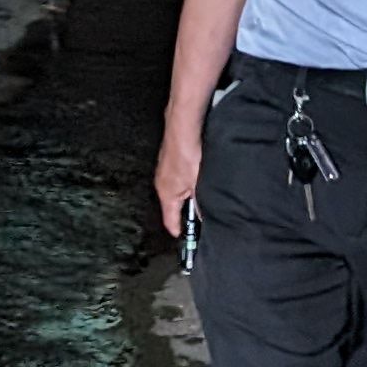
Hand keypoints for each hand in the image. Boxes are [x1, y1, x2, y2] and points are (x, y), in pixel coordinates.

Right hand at [153, 119, 204, 238]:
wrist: (183, 128)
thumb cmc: (187, 155)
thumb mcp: (198, 184)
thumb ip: (201, 203)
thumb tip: (205, 217)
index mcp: (166, 194)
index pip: (170, 220)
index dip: (178, 231)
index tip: (185, 238)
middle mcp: (162, 185)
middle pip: (173, 207)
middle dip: (185, 214)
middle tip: (199, 221)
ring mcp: (164, 172)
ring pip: (176, 192)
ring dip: (187, 197)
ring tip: (201, 199)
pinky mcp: (169, 162)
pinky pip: (177, 180)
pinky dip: (186, 183)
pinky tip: (197, 179)